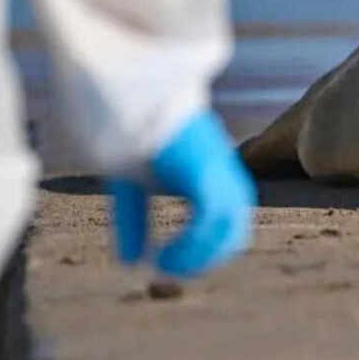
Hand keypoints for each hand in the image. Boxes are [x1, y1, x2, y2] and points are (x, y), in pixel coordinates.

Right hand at [107, 110, 255, 276]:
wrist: (125, 87)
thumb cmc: (125, 127)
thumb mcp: (129, 183)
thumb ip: (135, 221)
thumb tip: (131, 262)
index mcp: (210, 167)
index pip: (225, 220)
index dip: (202, 249)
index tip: (170, 265)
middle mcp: (221, 168)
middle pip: (234, 228)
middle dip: (206, 257)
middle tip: (171, 271)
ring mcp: (215, 167)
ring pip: (229, 229)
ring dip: (200, 257)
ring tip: (166, 269)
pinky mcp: (203, 169)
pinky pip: (209, 222)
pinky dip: (190, 248)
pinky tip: (161, 260)